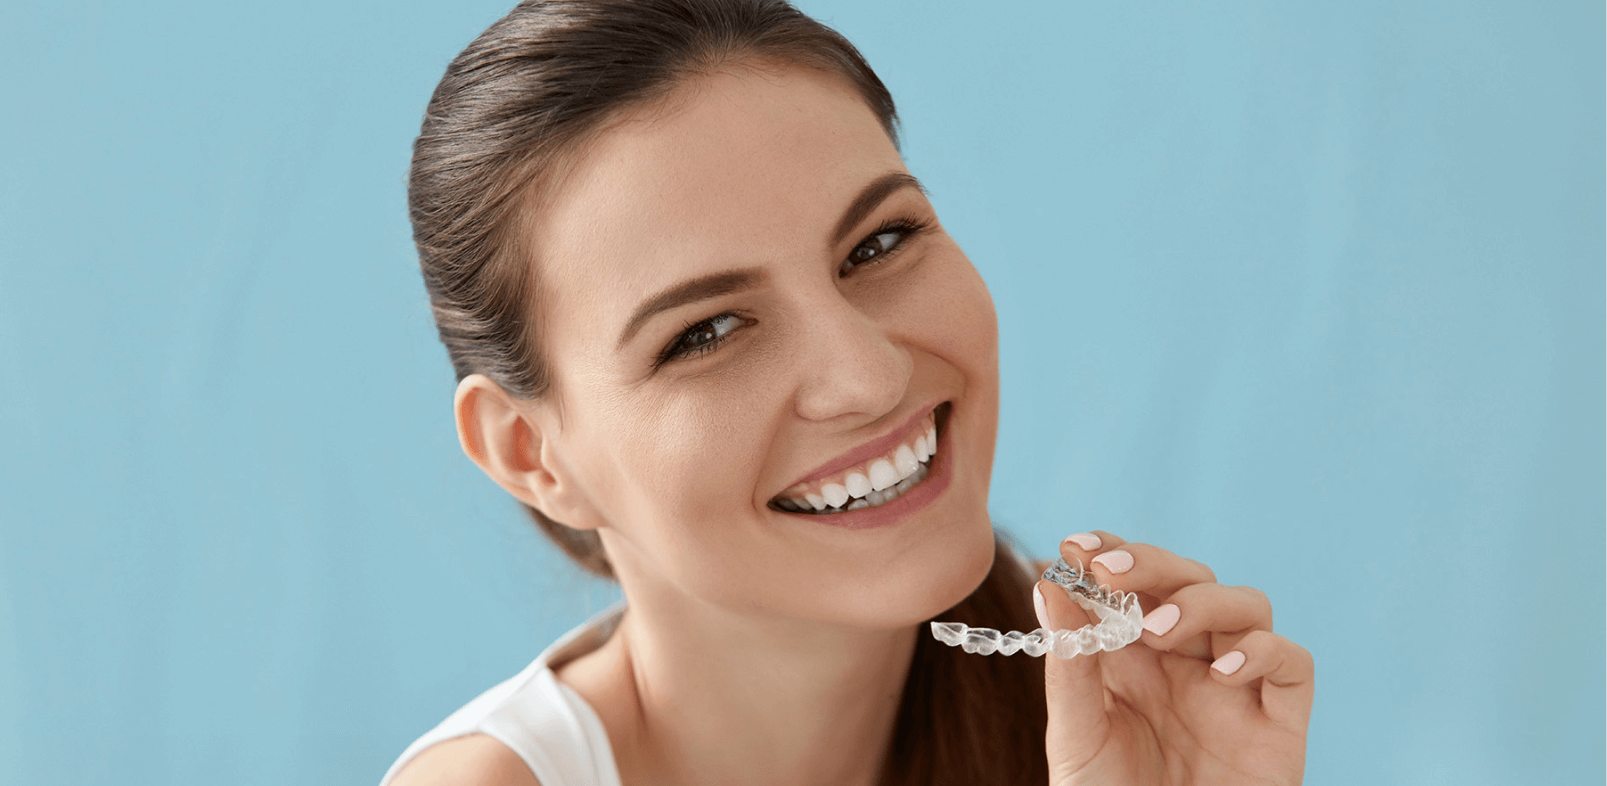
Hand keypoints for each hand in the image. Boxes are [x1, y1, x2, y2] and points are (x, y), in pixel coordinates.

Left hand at [1038, 531, 1312, 785]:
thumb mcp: (1075, 733)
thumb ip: (1068, 663)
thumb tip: (1049, 584)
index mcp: (1135, 654)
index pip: (1133, 581)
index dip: (1111, 550)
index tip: (1075, 545)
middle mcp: (1188, 660)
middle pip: (1189, 578)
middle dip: (1151, 564)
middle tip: (1110, 571)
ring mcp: (1236, 686)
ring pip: (1245, 604)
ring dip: (1201, 602)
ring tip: (1156, 630)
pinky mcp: (1279, 721)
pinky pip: (1292, 663)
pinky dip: (1262, 651)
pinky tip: (1220, 669)